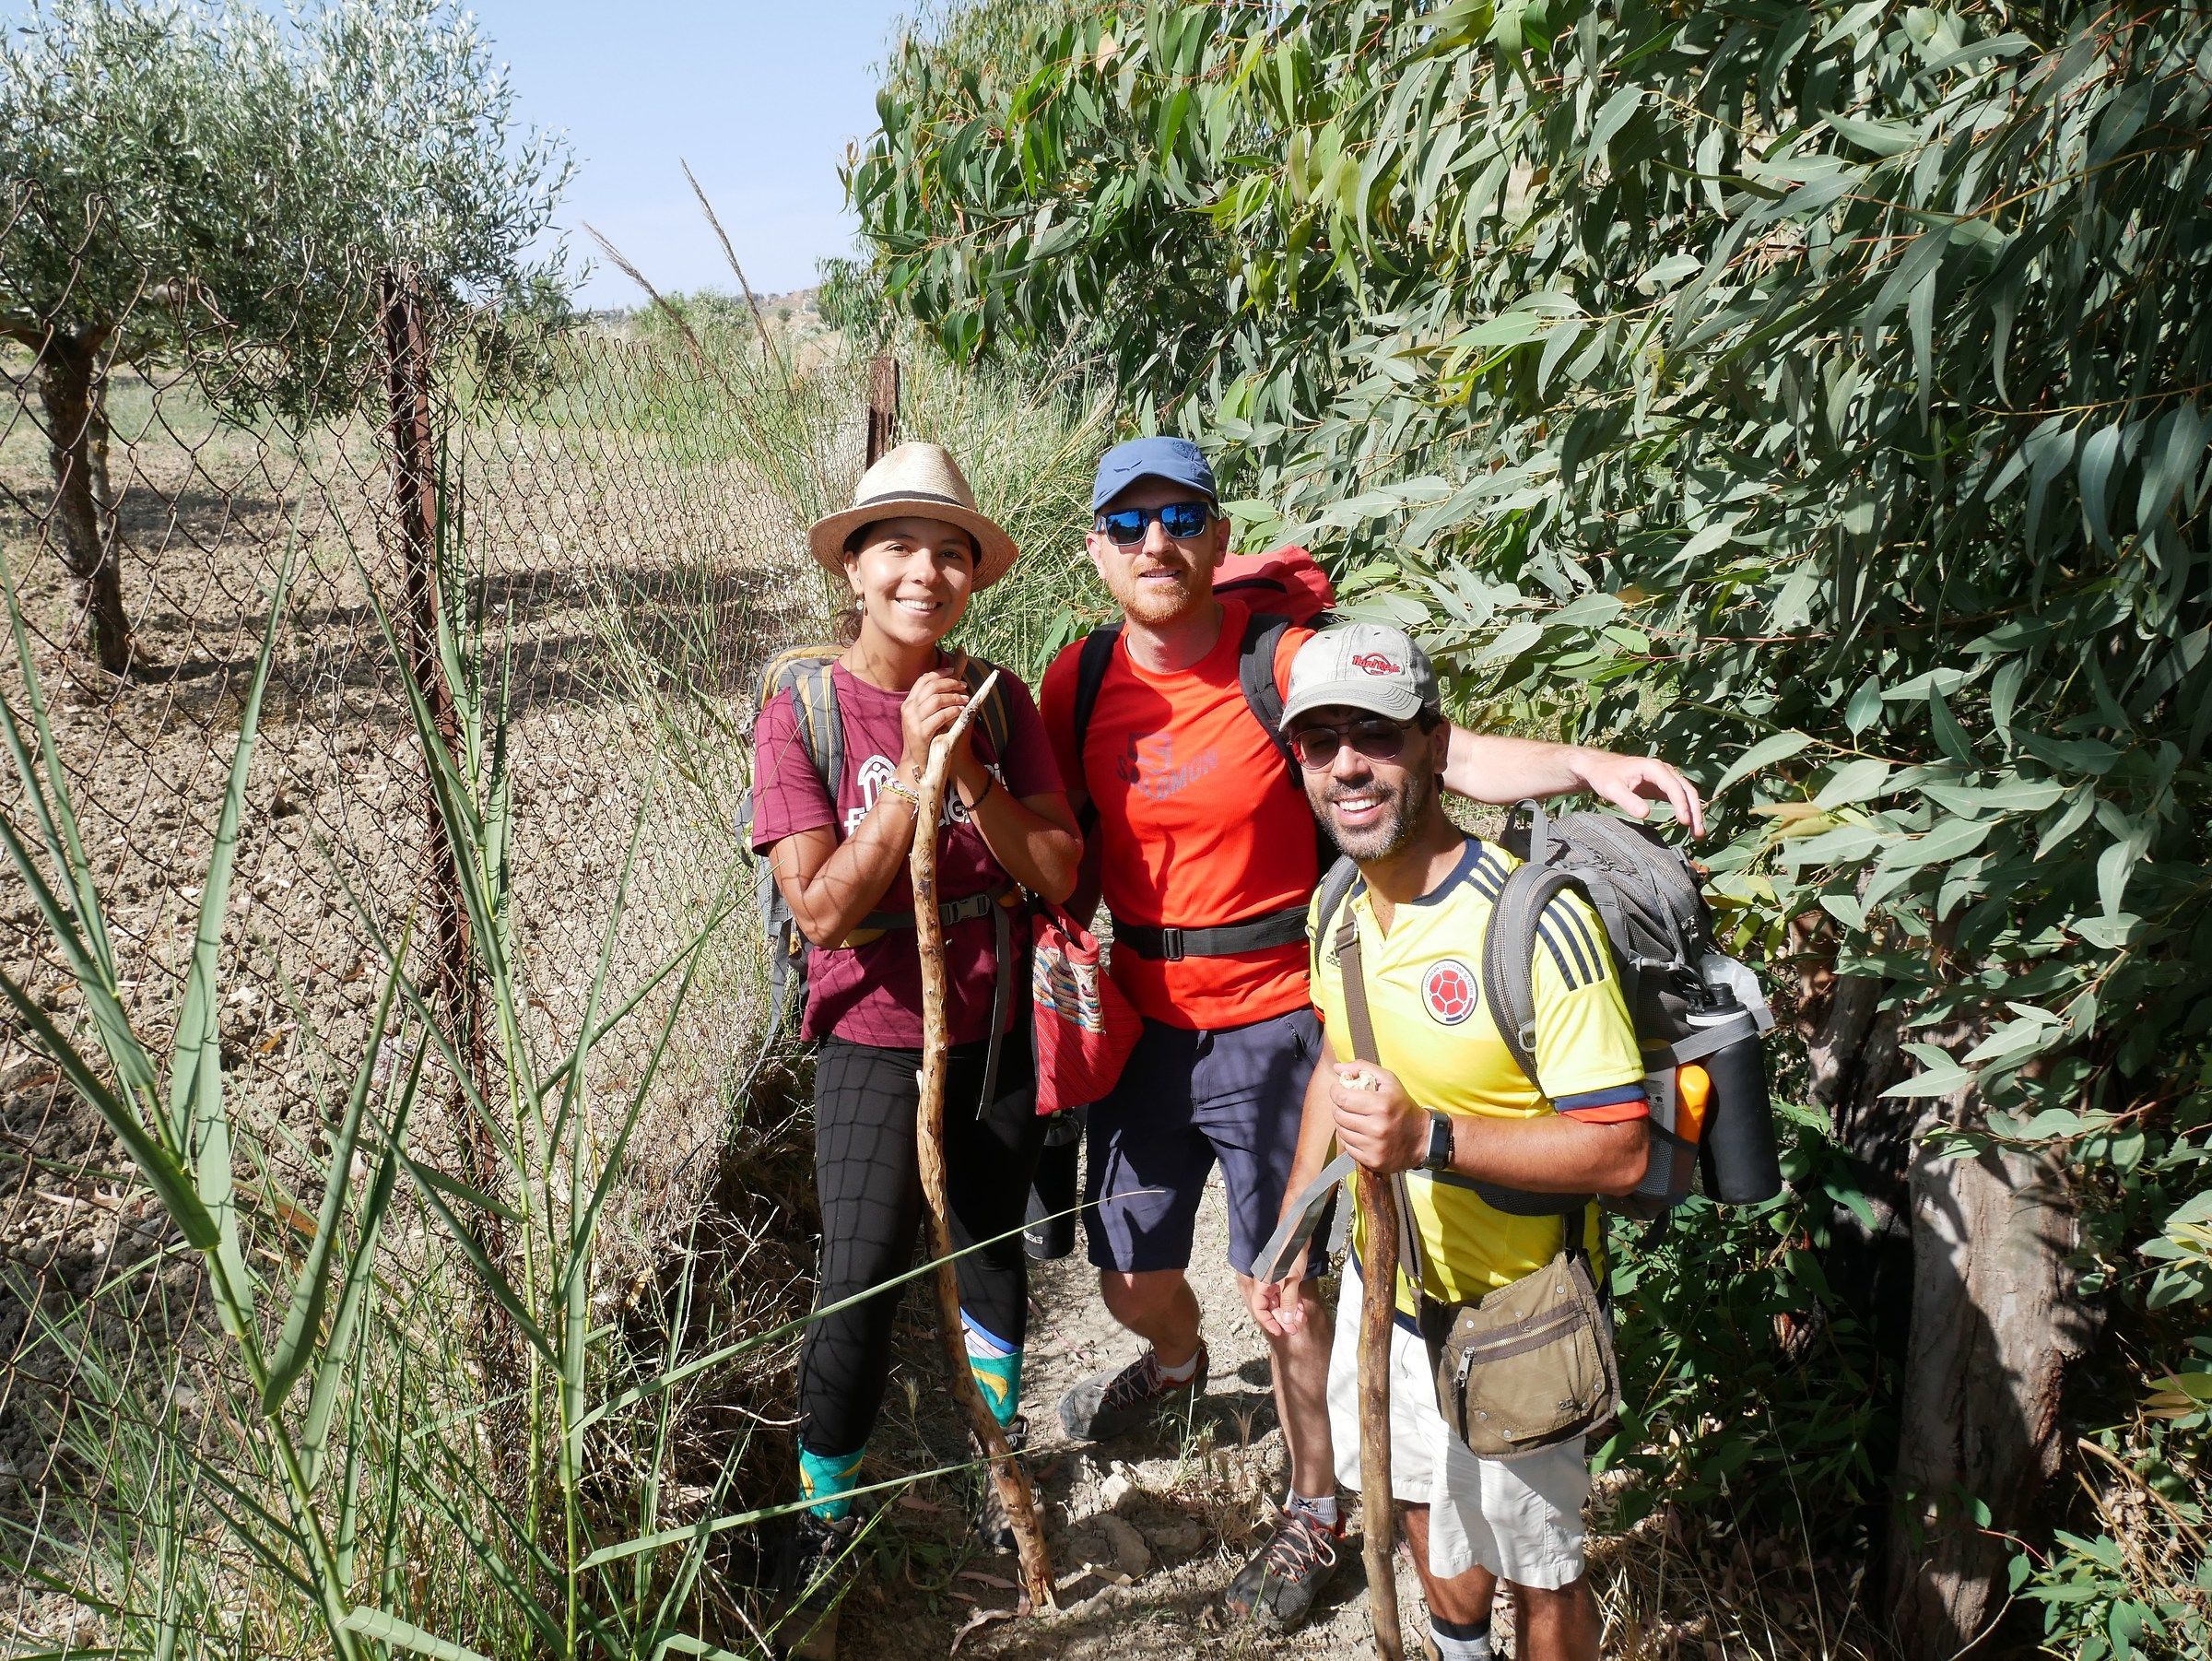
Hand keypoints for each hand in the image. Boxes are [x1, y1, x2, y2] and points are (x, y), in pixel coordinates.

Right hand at [899, 671, 977, 779]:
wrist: (918, 764)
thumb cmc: (928, 738)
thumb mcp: (928, 716)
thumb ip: (937, 698)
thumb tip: (953, 677)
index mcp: (909, 703)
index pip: (923, 680)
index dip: (940, 673)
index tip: (954, 670)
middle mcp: (908, 710)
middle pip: (931, 686)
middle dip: (950, 683)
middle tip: (964, 686)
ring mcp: (913, 721)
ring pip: (935, 699)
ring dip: (954, 697)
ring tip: (966, 699)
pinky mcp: (921, 733)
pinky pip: (940, 716)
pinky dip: (953, 711)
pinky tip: (961, 711)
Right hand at [1248, 1252, 1308, 1337]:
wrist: (1297, 1234)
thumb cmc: (1290, 1254)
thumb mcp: (1290, 1281)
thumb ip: (1287, 1302)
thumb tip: (1285, 1320)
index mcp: (1262, 1284)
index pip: (1259, 1308)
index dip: (1267, 1321)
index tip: (1278, 1331)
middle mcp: (1267, 1284)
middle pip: (1271, 1307)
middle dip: (1282, 1319)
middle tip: (1293, 1330)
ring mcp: (1276, 1280)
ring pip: (1280, 1301)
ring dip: (1289, 1312)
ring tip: (1300, 1321)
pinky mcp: (1286, 1277)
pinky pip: (1287, 1294)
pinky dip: (1294, 1302)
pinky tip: (1302, 1310)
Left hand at [1329, 1063, 1426, 1175]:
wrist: (1422, 1139)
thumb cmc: (1402, 1106)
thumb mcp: (1389, 1081)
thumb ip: (1363, 1068)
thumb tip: (1337, 1067)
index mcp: (1381, 1105)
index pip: (1342, 1098)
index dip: (1335, 1092)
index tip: (1338, 1090)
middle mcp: (1377, 1127)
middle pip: (1339, 1115)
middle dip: (1338, 1107)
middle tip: (1346, 1105)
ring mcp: (1374, 1146)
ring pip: (1341, 1132)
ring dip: (1343, 1123)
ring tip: (1353, 1118)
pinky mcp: (1372, 1160)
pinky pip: (1348, 1147)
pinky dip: (1349, 1139)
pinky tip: (1359, 1133)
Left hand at [1570, 747, 1705, 837]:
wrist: (1600, 768)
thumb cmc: (1604, 777)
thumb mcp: (1611, 789)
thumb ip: (1628, 800)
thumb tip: (1645, 815)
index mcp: (1653, 768)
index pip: (1673, 786)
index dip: (1681, 804)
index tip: (1684, 822)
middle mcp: (1664, 770)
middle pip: (1686, 790)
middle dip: (1694, 811)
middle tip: (1698, 833)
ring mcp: (1666, 777)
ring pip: (1687, 794)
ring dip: (1694, 812)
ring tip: (1698, 834)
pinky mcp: (1663, 786)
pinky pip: (1679, 798)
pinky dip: (1686, 811)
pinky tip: (1688, 825)